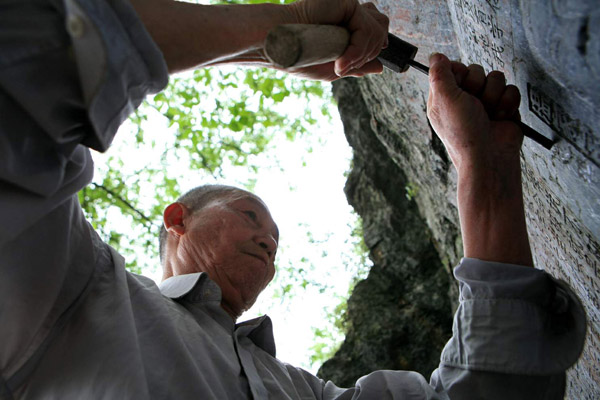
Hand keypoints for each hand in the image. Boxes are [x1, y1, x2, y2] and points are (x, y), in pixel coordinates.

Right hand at [288, 0, 388, 77]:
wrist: (280, 45)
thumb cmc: (300, 57)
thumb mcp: (333, 68)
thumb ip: (357, 65)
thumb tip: (380, 67)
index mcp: (347, 25)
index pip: (376, 34)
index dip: (369, 54)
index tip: (345, 68)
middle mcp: (350, 13)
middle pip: (381, 30)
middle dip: (367, 55)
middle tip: (342, 68)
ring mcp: (349, 6)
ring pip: (378, 30)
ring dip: (361, 55)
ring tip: (340, 65)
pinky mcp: (348, 3)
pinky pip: (366, 29)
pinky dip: (356, 50)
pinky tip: (340, 61)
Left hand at [426, 53, 522, 173]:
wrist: (489, 156)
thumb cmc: (463, 132)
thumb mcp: (444, 99)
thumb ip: (439, 74)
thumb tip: (436, 56)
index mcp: (446, 96)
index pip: (455, 67)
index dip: (460, 74)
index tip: (460, 89)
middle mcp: (464, 98)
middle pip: (477, 70)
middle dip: (479, 86)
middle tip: (474, 105)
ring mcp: (485, 103)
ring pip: (496, 78)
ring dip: (494, 97)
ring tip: (488, 114)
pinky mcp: (504, 108)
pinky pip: (511, 90)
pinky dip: (507, 104)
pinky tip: (500, 118)